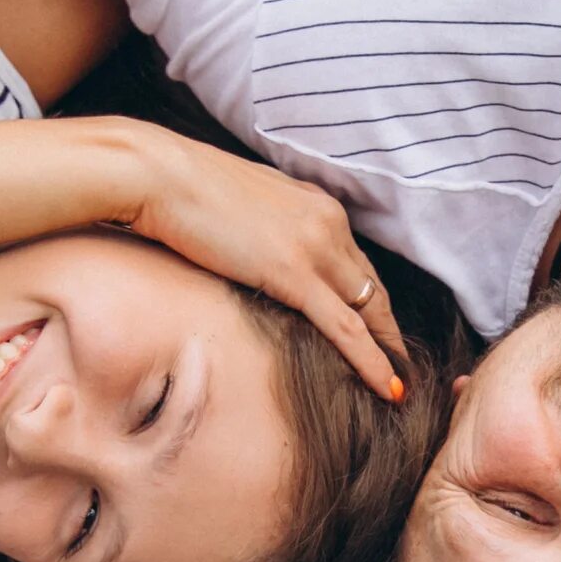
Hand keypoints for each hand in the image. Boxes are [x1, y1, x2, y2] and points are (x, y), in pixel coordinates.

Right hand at [104, 119, 407, 398]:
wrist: (158, 174)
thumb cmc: (182, 187)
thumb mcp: (243, 205)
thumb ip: (268, 227)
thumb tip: (263, 252)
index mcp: (317, 205)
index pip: (356, 263)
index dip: (370, 301)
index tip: (379, 331)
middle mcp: (328, 222)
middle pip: (372, 288)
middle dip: (389, 331)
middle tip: (402, 367)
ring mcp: (315, 247)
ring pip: (367, 309)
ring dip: (388, 351)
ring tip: (402, 387)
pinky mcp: (295, 273)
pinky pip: (345, 328)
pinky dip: (372, 361)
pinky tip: (388, 388)